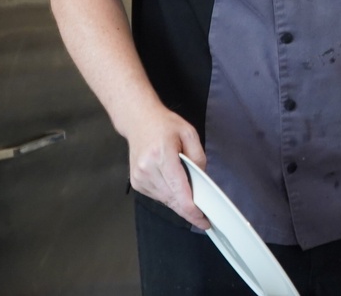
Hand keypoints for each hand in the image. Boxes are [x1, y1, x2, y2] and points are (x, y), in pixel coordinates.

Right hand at [125, 105, 209, 229]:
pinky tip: (176, 189)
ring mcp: (139, 178)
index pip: (179, 190)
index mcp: (162, 155)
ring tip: (192, 198)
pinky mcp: (137, 183)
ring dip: (179, 203)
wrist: (139, 121)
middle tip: (204, 216)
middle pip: (172, 199)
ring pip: (165, 201)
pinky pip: (158, 197)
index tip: (203, 220)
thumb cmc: (165, 125)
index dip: (192, 209)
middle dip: (189, 209)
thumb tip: (202, 180)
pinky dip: (169, 196)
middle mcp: (147, 169)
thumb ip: (198, 157)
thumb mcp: (189, 133)